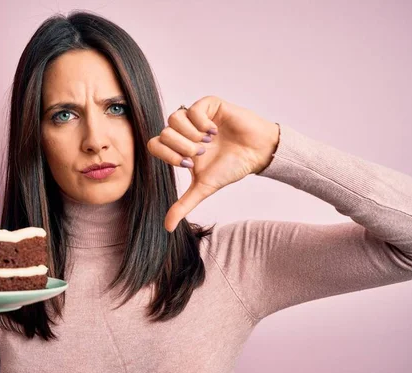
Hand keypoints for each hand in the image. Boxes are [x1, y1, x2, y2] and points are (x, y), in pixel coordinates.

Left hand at [147, 96, 279, 231]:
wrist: (257, 154)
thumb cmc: (231, 168)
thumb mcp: (204, 188)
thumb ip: (183, 205)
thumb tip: (167, 228)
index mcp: (178, 148)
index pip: (154, 145)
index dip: (168, 155)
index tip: (189, 164)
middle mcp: (184, 131)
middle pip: (163, 133)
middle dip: (182, 147)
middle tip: (202, 153)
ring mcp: (195, 117)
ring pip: (174, 118)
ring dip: (191, 135)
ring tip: (209, 142)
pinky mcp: (209, 104)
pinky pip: (192, 108)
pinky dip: (201, 123)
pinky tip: (214, 131)